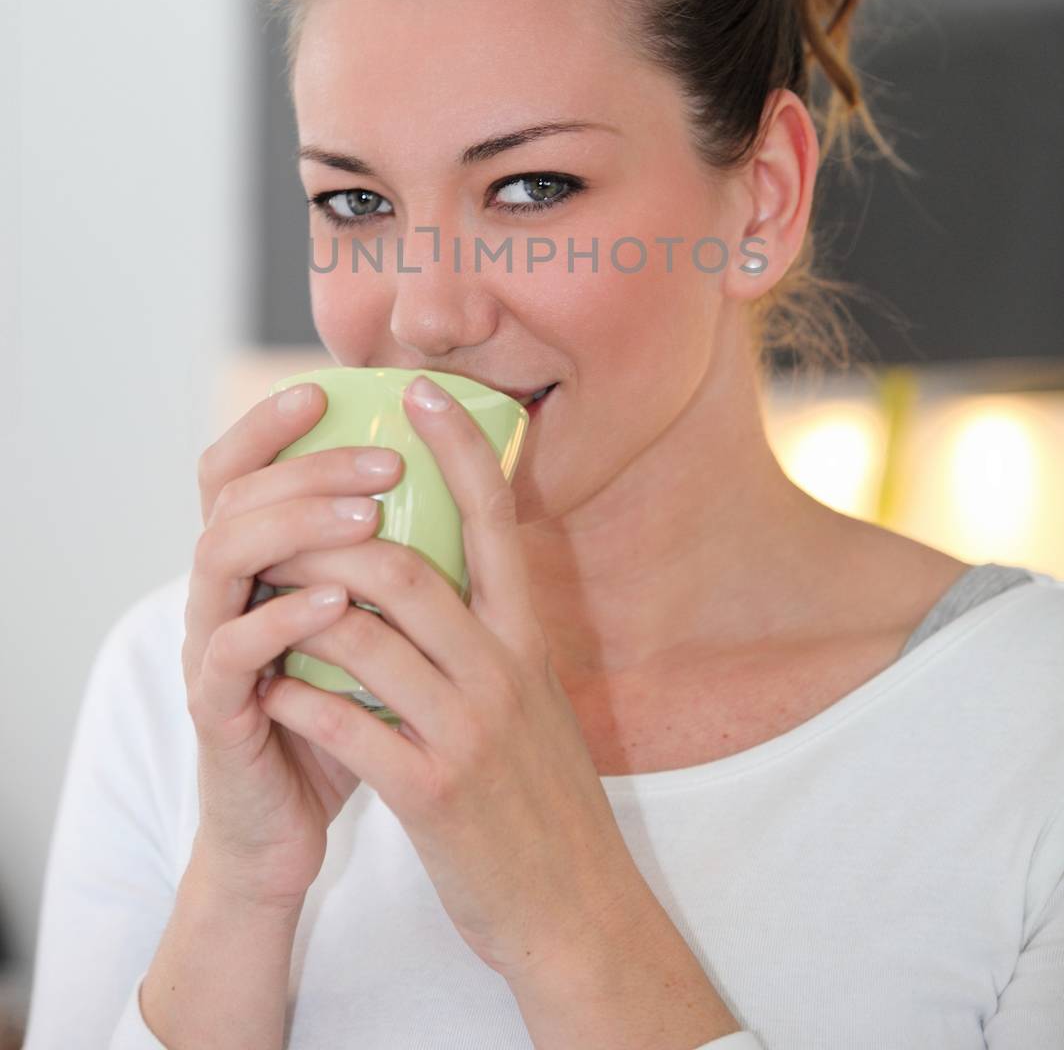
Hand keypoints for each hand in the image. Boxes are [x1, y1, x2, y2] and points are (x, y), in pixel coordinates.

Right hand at [184, 383, 404, 910]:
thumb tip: (456, 482)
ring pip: (220, 555)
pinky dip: (283, 619)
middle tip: (385, 462)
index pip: (238, 469)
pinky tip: (337, 605)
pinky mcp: (215, 712)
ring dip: (297, 527)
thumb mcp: (366, 627)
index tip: (324, 388)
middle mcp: (220, 592)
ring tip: (368, 517)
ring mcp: (209, 648)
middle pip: (234, 495)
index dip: (268, 424)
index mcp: (253, 564)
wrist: (285, 832)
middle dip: (309, 468)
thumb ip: (385, 560)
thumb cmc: (337, 718)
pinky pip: (232, 652)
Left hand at [253, 373, 652, 981]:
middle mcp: (503, 668)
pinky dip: (299, 696)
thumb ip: (496, 629)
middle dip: (331, 535)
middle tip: (283, 518)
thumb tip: (455, 559)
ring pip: (366, 637)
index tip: (419, 390)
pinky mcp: (431, 790)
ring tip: (259, 594)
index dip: (458, 447)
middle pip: (407, 567)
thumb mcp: (538, 693)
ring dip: (299, 610)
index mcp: (527, 636)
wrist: (573, 904)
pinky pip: (346, 724)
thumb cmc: (542, 791)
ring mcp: (467, 728)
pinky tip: (270, 689)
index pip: (496, 519)